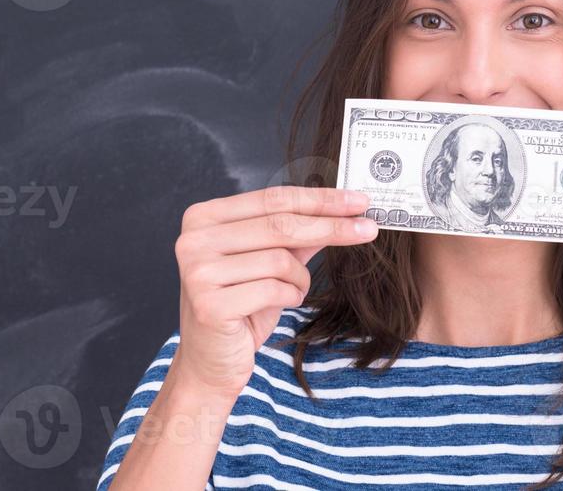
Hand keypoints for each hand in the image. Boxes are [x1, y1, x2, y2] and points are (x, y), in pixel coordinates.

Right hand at [172, 184, 377, 396]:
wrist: (209, 364)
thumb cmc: (241, 308)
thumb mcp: (271, 263)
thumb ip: (298, 235)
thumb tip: (344, 209)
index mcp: (204, 218)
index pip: (273, 198)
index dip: (319, 199)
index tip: (358, 200)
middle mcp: (194, 239)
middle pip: (280, 224)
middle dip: (331, 226)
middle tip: (368, 228)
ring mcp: (198, 272)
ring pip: (280, 259)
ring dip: (300, 278)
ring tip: (294, 290)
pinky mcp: (209, 304)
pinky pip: (273, 289)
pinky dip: (290, 296)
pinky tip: (283, 303)